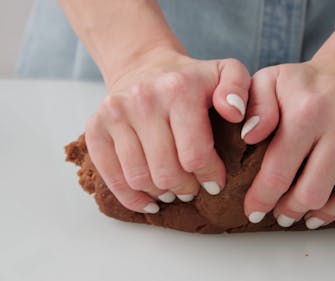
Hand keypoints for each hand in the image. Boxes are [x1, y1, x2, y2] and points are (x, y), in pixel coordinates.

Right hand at [86, 47, 250, 212]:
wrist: (142, 66)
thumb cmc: (187, 79)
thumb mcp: (225, 71)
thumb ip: (240, 87)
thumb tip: (235, 114)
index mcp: (178, 89)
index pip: (195, 154)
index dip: (208, 177)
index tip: (214, 183)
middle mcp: (142, 99)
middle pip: (165, 172)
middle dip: (184, 189)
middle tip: (190, 189)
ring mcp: (114, 114)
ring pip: (138, 178)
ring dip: (158, 194)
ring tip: (170, 191)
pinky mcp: (95, 128)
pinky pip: (111, 176)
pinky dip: (130, 198)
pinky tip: (147, 201)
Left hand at [243, 58, 334, 228]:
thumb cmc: (299, 83)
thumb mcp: (269, 81)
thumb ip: (255, 106)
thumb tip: (248, 135)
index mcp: (306, 114)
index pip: (278, 170)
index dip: (261, 197)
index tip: (250, 210)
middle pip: (308, 191)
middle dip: (284, 210)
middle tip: (268, 214)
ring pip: (330, 197)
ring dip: (306, 211)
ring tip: (288, 214)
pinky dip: (332, 209)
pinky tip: (316, 213)